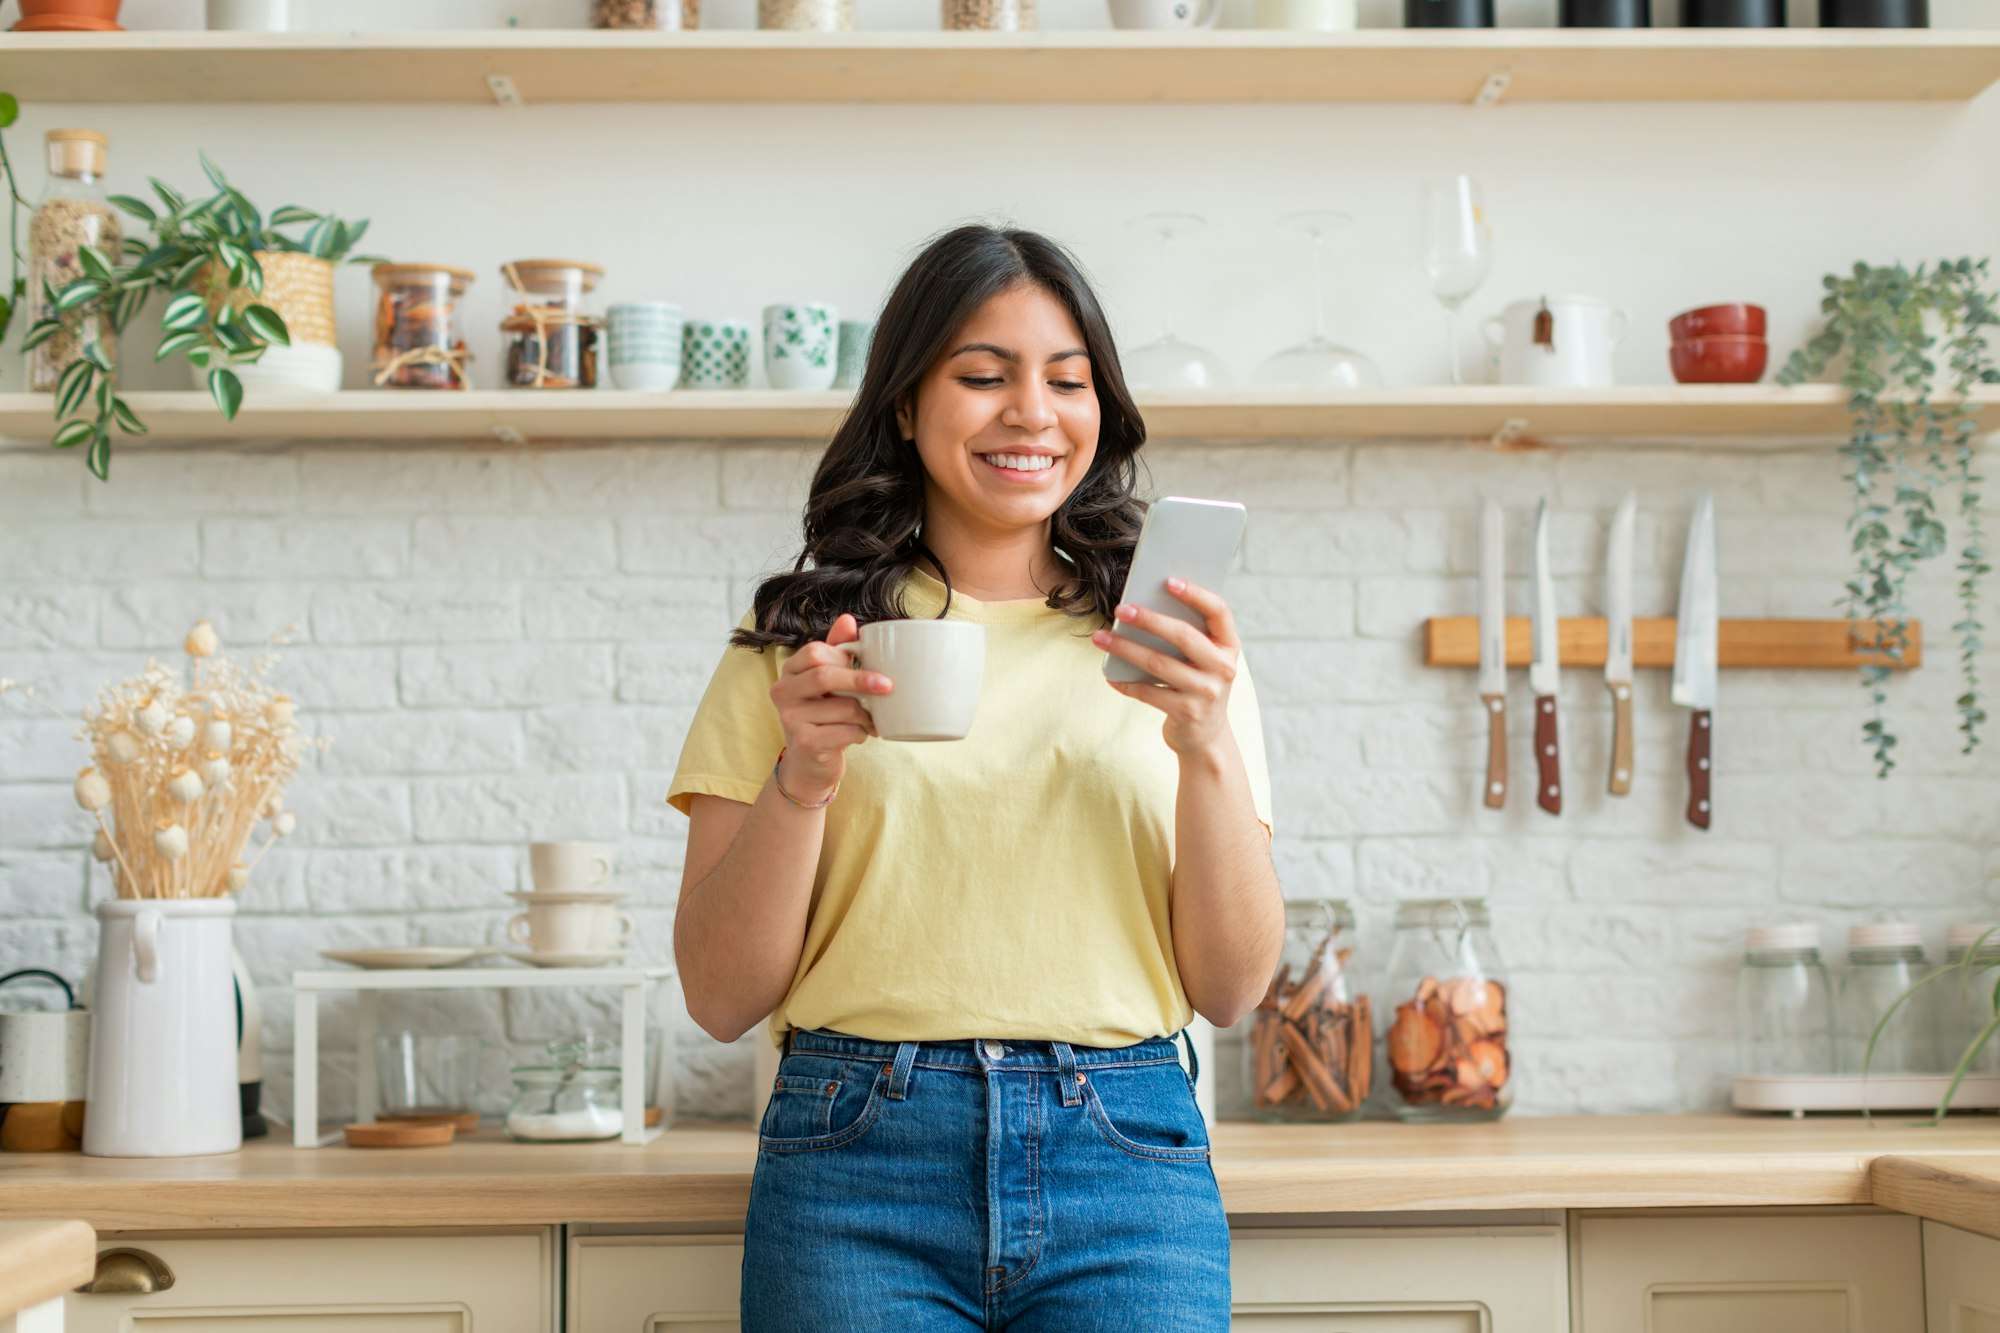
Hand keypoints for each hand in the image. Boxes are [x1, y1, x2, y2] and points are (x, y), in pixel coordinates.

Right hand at [769, 612, 888, 797]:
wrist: (810, 764)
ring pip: (843, 707)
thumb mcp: (828, 681)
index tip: (869, 664)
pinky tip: (859, 735)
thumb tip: (848, 619)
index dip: (845, 656)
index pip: (816, 651)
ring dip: (866, 715)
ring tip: (869, 720)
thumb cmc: (824, 716)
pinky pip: (846, 731)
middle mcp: (782, 692)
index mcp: (789, 671)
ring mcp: (790, 719)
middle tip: (888, 687)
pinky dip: (861, 733)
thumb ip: (837, 649)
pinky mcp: (804, 743)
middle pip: (825, 675)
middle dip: (861, 680)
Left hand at [1092, 578, 1239, 757]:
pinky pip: (1148, 692)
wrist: (1206, 736)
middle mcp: (1223, 668)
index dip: (1196, 594)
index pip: (1219, 612)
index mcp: (1229, 646)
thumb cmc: (1198, 685)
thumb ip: (1188, 636)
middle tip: (1120, 609)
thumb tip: (1142, 607)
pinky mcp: (1187, 712)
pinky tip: (1109, 674)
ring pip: (1159, 663)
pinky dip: (1125, 682)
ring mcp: (1207, 692)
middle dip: (1148, 619)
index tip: (1168, 581)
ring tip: (1101, 637)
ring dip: (1125, 648)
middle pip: (1183, 636)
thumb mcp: (1204, 660)